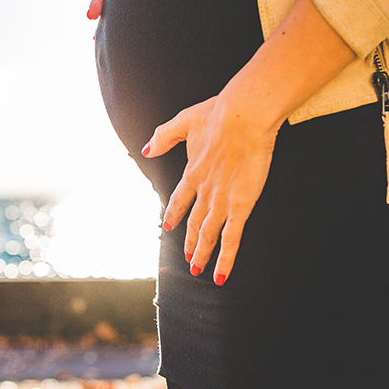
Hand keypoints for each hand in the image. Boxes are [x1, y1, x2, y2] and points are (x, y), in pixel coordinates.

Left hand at [142, 87, 280, 284]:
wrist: (243, 116)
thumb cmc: (218, 114)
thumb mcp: (184, 121)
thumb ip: (163, 136)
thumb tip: (145, 149)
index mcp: (192, 172)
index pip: (180, 199)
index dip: (174, 214)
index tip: (169, 226)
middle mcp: (204, 190)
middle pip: (194, 222)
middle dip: (189, 241)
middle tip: (187, 257)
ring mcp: (221, 200)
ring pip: (209, 235)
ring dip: (202, 254)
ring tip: (198, 269)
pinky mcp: (241, 205)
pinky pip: (232, 238)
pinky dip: (225, 258)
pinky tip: (220, 274)